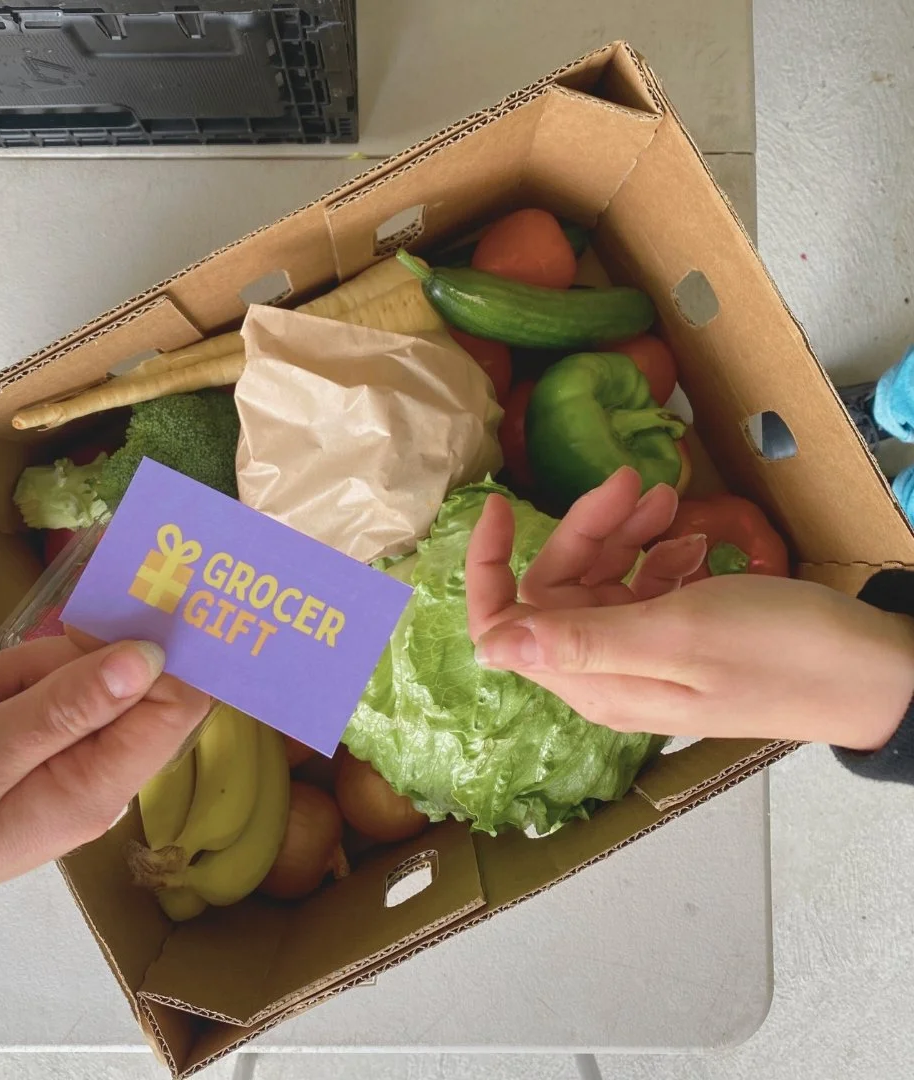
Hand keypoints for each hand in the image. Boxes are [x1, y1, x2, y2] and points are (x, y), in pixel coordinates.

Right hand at [0, 632, 208, 962]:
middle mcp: (97, 778)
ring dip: (17, 677)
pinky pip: (43, 693)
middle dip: (57, 665)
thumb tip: (151, 658)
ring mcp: (67, 764)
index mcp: (97, 790)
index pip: (178, 707)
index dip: (166, 653)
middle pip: (124, 682)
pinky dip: (1, 689)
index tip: (122, 606)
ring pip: (76, 677)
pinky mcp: (35, 751)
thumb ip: (65, 707)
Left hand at [467, 467, 913, 749]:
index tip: (500, 503)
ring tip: (667, 499)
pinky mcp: (677, 637)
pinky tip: (691, 538)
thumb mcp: (676, 635)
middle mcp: (606, 671)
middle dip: (587, 530)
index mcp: (592, 680)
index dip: (488, 567)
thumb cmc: (780, 652)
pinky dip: (657, 554)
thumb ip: (581, 641)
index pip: (503, 627)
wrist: (874, 674)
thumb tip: (487, 648)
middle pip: (557, 588)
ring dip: (624, 535)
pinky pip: (642, 587)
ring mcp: (642, 654)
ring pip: (601, 580)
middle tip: (633, 478)